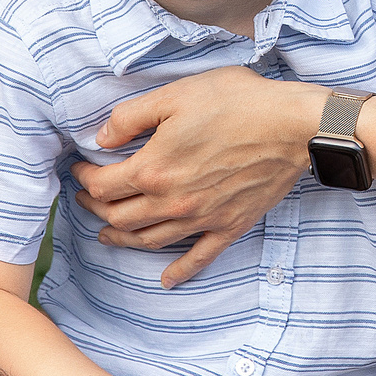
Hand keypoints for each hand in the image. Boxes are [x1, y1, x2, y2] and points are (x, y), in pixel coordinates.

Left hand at [72, 69, 324, 286]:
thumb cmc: (237, 103)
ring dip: (122, 240)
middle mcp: (172, 202)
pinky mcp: (228, 226)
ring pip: (149, 241)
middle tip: (88, 198)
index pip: (103, 185)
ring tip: (107, 235)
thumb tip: (102, 138)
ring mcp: (201, 218)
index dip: (85, 177)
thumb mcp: (176, 95)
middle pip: (120, 217)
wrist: (294, 127)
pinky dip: (179, 271)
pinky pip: (198, 257)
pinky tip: (167, 279)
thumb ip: (132, 117)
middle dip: (96, 208)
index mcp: (154, 169)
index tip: (81, 168)